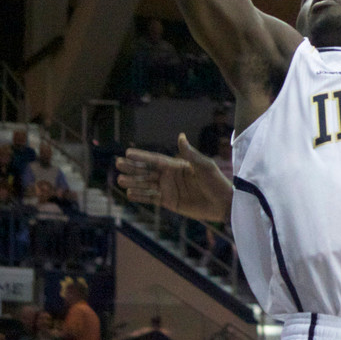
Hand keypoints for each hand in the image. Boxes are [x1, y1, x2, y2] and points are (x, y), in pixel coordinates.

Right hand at [115, 133, 231, 222]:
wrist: (223, 203)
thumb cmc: (216, 182)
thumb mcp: (204, 166)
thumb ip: (190, 154)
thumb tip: (180, 136)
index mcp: (178, 165)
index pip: (156, 160)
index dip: (142, 157)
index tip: (128, 152)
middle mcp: (171, 176)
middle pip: (147, 171)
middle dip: (133, 167)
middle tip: (117, 163)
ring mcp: (169, 189)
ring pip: (147, 184)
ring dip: (133, 182)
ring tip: (120, 179)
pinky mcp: (170, 202)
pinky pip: (151, 199)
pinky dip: (140, 196)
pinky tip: (129, 194)